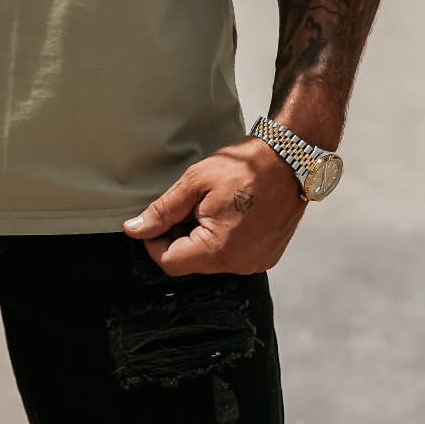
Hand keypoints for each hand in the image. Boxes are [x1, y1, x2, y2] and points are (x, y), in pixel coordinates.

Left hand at [123, 137, 305, 275]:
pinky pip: (234, 256)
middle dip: (181, 236)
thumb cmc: (243, 166)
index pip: (169, 262)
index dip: (155, 241)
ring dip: (203, 237)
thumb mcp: (195, 181)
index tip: (159, 218)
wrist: (290, 159)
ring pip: (212, 259)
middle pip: (191, 262)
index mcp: (218, 250)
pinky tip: (232, 213)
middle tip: (190, 204)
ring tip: (214, 206)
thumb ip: (163, 210)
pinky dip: (225, 239)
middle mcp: (239, 264)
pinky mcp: (268, 256)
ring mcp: (257, 262)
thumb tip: (134, 230)